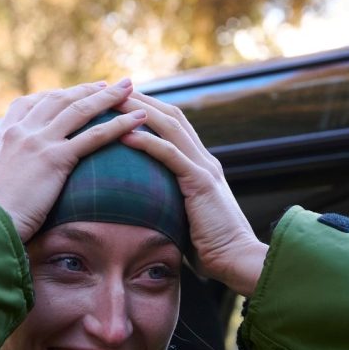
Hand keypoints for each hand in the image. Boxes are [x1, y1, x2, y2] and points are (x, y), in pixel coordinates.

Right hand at [0, 79, 146, 243]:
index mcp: (1, 137)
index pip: (29, 105)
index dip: (54, 96)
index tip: (71, 93)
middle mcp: (20, 132)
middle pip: (59, 100)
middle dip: (86, 90)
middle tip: (108, 85)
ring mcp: (38, 142)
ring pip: (79, 110)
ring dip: (108, 97)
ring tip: (130, 89)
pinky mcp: (55, 159)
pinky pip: (93, 136)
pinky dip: (119, 124)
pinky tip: (138, 119)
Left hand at [118, 92, 267, 296]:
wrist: (237, 260)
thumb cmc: (211, 249)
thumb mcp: (184, 221)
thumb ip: (168, 207)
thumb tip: (142, 213)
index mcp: (200, 167)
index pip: (173, 127)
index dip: (148, 111)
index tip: (120, 103)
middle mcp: (204, 160)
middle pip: (170, 117)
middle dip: (140, 100)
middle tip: (111, 89)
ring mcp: (204, 168)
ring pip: (170, 127)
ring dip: (140, 111)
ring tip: (112, 101)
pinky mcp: (201, 183)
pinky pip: (171, 155)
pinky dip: (148, 142)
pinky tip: (124, 134)